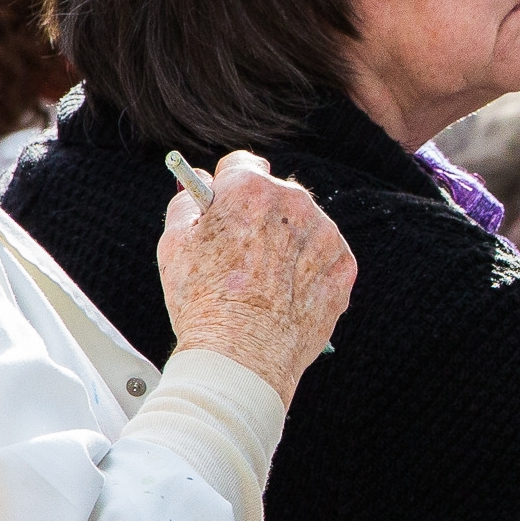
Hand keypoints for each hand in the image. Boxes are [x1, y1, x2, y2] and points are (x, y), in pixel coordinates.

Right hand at [157, 152, 356, 407]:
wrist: (243, 356)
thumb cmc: (204, 302)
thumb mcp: (175, 242)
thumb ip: (187, 202)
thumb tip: (197, 183)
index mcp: (251, 189)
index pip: (242, 164)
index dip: (228, 185)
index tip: (226, 202)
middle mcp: (296, 203)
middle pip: (276, 195)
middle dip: (259, 215)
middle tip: (240, 251)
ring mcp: (326, 234)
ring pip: (303, 226)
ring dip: (287, 242)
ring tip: (262, 280)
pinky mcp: (344, 266)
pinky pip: (323, 257)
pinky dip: (308, 270)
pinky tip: (285, 293)